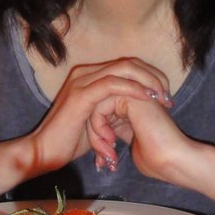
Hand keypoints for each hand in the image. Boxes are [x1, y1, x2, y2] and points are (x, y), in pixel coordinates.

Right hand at [27, 58, 171, 175]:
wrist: (45, 151)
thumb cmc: (69, 140)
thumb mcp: (97, 121)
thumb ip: (113, 111)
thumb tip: (135, 113)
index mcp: (89, 76)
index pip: (128, 65)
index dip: (151, 76)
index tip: (166, 95)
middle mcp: (85, 73)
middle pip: (129, 62)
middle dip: (154, 77)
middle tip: (169, 97)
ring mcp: (82, 81)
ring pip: (124, 68)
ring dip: (148, 82)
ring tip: (162, 99)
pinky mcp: (81, 94)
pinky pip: (113, 84)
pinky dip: (133, 89)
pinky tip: (147, 99)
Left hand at [88, 90, 190, 183]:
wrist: (169, 159)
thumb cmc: (154, 158)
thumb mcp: (128, 144)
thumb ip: (112, 134)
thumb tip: (94, 140)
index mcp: (133, 106)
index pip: (101, 116)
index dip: (97, 138)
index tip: (104, 162)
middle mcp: (132, 95)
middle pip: (95, 109)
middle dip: (94, 137)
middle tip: (102, 161)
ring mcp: (132, 90)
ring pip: (94, 106)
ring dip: (95, 134)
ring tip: (107, 154)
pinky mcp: (130, 92)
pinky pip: (99, 105)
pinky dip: (98, 126)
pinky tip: (110, 141)